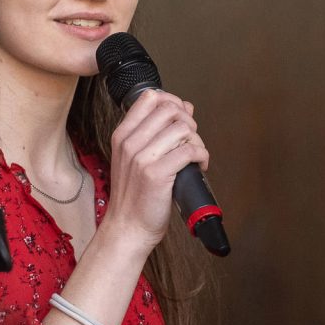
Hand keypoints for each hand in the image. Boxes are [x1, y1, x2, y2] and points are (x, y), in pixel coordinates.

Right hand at [102, 90, 208, 253]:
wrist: (128, 227)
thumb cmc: (134, 196)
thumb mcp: (134, 158)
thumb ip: (154, 132)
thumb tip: (184, 108)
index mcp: (122, 135)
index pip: (150, 98)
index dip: (173, 101)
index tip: (182, 116)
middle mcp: (130, 143)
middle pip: (170, 109)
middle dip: (189, 122)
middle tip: (191, 139)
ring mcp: (142, 158)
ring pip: (183, 128)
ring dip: (197, 140)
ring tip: (195, 155)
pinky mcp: (157, 174)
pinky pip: (189, 151)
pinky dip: (201, 156)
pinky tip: (198, 166)